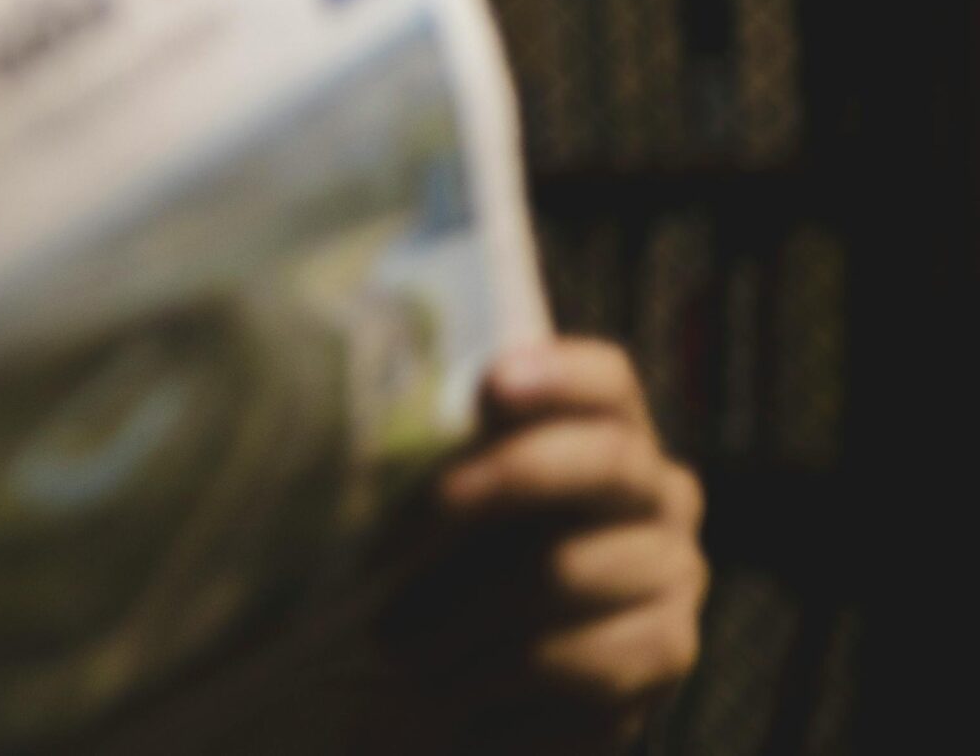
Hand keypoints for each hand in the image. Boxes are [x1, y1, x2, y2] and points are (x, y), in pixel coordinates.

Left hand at [376, 338, 707, 754]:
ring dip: (465, 606)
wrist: (462, 684)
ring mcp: (674, 571)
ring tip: (390, 641)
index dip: (560, 376)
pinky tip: (452, 688)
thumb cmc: (442, 565)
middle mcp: (658, 493)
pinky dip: (500, 671)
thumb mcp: (433, 502)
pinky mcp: (665, 651)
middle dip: (514, 475)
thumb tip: (430, 430)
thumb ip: (445, 457)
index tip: (493, 386)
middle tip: (439, 503)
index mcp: (603, 429)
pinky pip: (586, 657)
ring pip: (570, 569)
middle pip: (607, 461)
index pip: (607, 382)